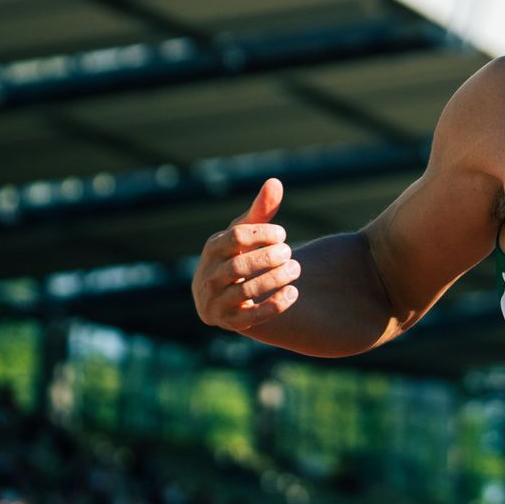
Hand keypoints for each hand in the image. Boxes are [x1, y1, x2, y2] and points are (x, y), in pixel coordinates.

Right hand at [191, 178, 300, 332]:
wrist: (221, 295)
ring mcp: (216, 301)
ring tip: (296, 269)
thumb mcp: (246, 232)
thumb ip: (261, 210)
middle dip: (268, 258)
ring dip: (274, 280)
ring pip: (244, 292)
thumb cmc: (238, 254)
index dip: (262, 233)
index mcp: (213, 248)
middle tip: (290, 252)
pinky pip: (250, 317)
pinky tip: (293, 292)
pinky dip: (274, 305)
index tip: (282, 234)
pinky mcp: (229, 322)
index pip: (235, 237)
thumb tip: (275, 181)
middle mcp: (208, 276)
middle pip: (238, 266)